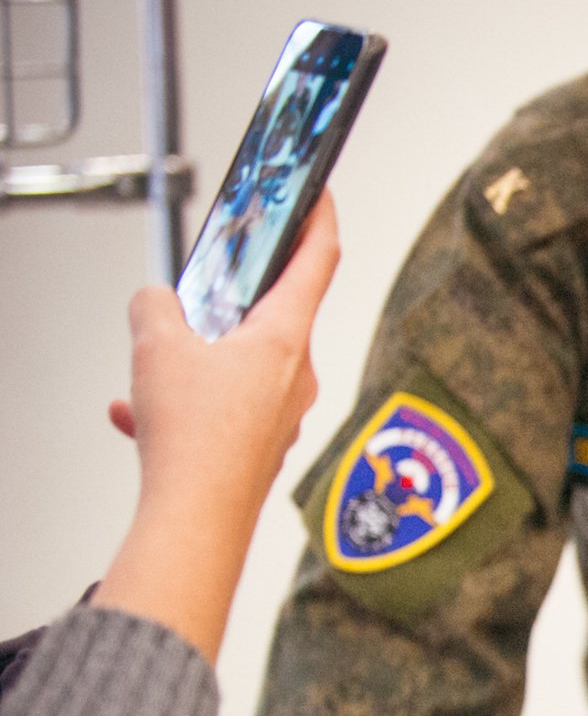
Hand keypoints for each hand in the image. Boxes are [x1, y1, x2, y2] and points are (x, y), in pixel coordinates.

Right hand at [94, 192, 339, 661]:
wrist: (196, 520)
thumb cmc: (196, 440)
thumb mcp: (156, 345)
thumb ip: (154, 307)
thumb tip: (155, 303)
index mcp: (286, 339)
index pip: (318, 261)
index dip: (320, 220)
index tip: (322, 195)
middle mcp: (296, 376)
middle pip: (270, 317)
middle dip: (227, 305)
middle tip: (199, 295)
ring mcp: (281, 414)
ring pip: (234, 368)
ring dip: (190, 364)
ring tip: (151, 376)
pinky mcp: (259, 446)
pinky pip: (217, 411)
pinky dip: (177, 407)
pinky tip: (138, 417)